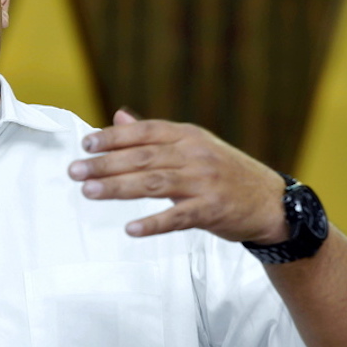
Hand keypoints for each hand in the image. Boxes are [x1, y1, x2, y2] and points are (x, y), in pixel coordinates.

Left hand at [68, 110, 288, 242]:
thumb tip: (118, 118)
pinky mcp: (212, 210)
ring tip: (89, 192)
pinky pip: (178, 217)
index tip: (85, 143)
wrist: (271, 202)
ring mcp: (204, 182)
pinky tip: (131, 229)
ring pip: (153, 183)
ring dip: (118, 188)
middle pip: (142, 157)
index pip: (144, 132)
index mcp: (187, 136)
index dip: (113, 137)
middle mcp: (195, 154)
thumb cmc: (225, 173)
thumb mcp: (193, 146)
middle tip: (75, 171)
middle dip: (105, 164)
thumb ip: (153, 136)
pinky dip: (153, 222)